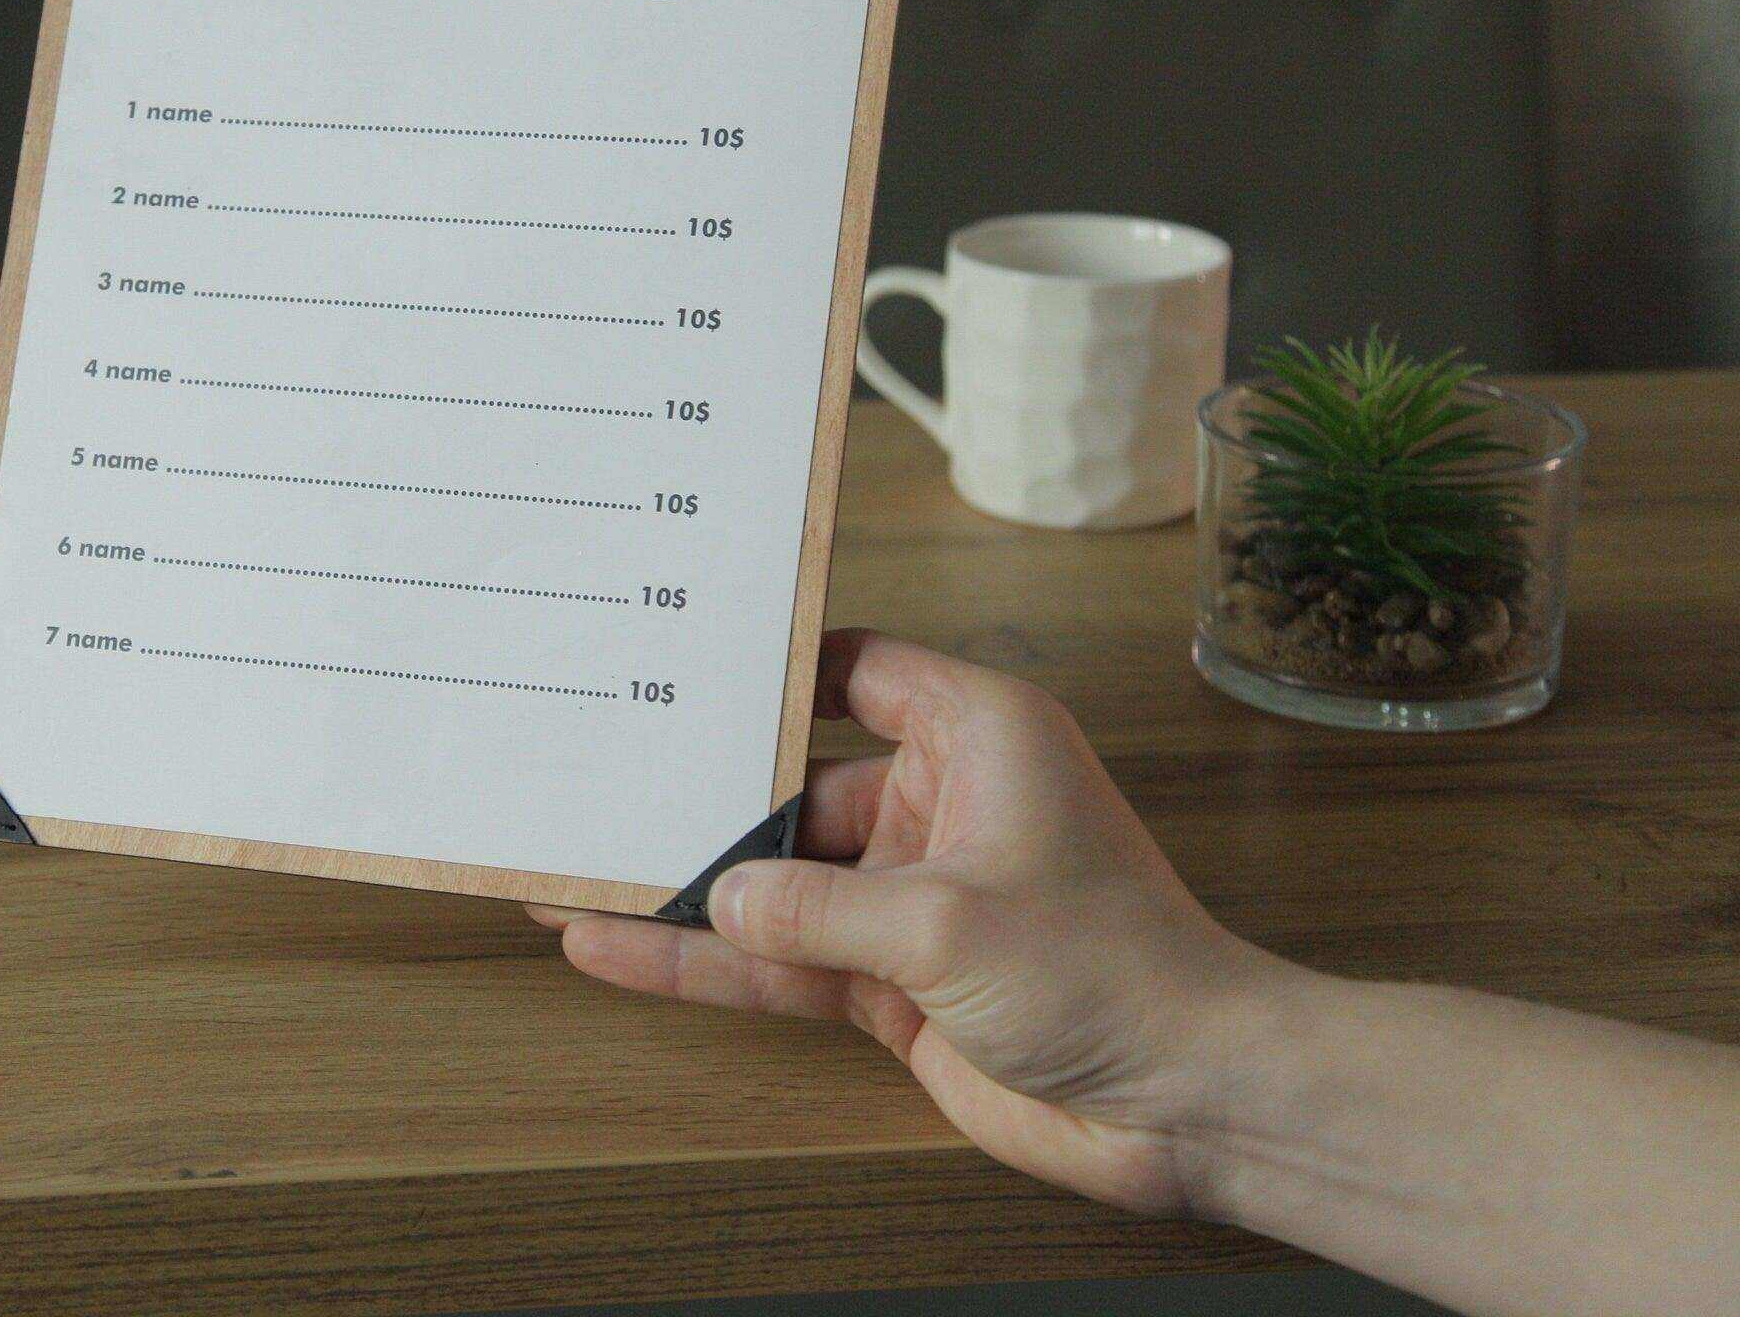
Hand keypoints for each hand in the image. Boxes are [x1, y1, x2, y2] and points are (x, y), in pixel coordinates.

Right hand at [531, 628, 1292, 1214]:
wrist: (1191, 1107)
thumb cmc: (1118, 975)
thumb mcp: (946, 924)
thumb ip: (814, 908)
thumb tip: (722, 895)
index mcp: (978, 736)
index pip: (856, 666)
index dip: (772, 659)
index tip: (679, 655)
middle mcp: (940, 804)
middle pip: (792, 783)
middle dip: (700, 792)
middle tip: (595, 779)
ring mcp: (911, 897)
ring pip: (773, 882)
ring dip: (685, 888)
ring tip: (572, 875)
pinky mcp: (893, 980)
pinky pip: (780, 959)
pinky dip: (705, 960)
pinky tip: (620, 950)